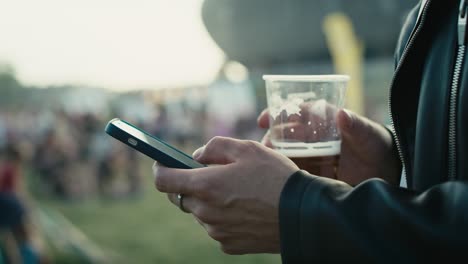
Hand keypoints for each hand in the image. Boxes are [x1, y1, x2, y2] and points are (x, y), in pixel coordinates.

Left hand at [153, 136, 298, 253]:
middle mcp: (206, 212)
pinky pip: (216, 227)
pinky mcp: (228, 245)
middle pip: (182, 197)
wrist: (302, 214)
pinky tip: (245, 210)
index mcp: (206, 185)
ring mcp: (216, 231)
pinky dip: (223, 217)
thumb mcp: (247, 148)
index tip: (162, 163)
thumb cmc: (276, 177)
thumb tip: (197, 157)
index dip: (160, 169)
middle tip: (214, 175)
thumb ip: (214, 147)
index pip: (164, 180)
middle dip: (191, 184)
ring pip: (200, 213)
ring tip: (238, 193)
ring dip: (209, 201)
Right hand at [257, 108, 400, 185]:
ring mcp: (311, 155)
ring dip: (274, 158)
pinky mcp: (313, 172)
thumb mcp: (369, 134)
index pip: (295, 112)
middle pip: (284, 134)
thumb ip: (356, 125)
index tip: (263, 120)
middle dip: (270, 140)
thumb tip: (342, 114)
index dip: (276, 113)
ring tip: (269, 166)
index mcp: (322, 120)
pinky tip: (278, 180)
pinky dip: (284, 174)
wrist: (386, 172)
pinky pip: (294, 172)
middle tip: (265, 149)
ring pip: (285, 154)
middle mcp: (313, 136)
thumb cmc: (378, 145)